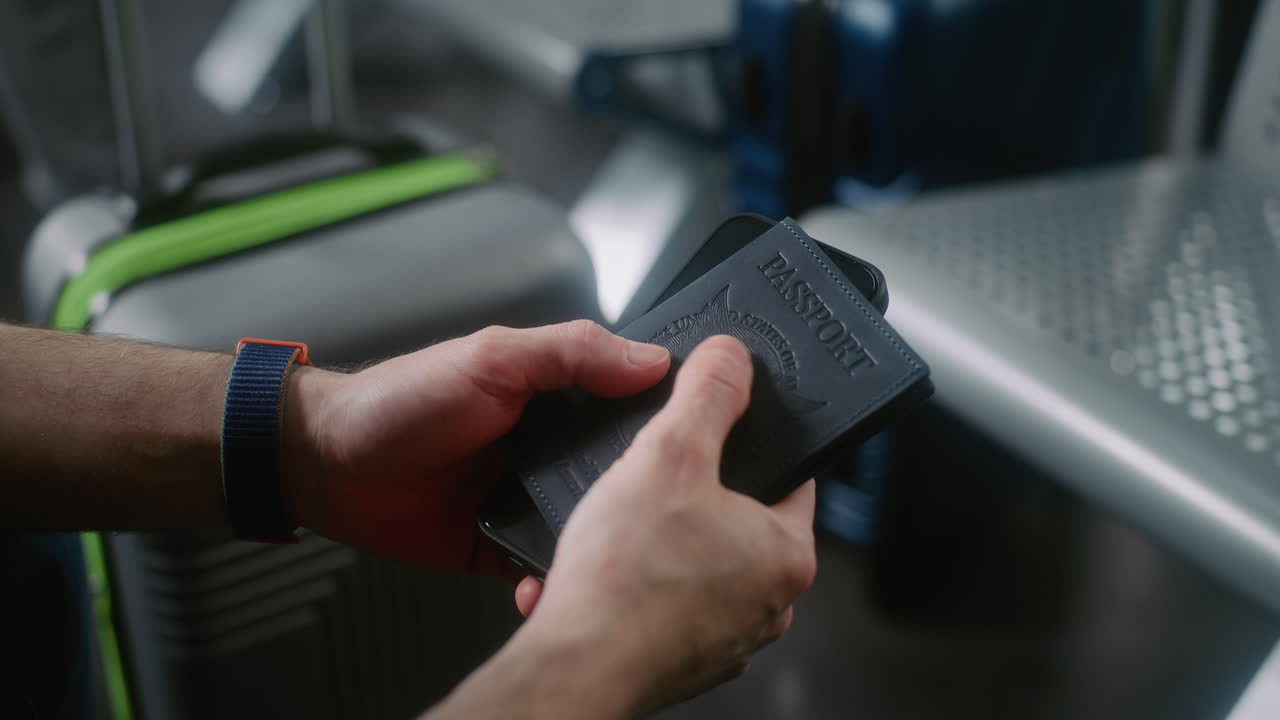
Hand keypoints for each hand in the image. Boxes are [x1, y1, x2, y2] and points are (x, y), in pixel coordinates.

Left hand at [281, 320, 670, 576]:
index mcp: (555, 396)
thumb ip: (571, 354)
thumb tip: (652, 360)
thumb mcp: (493, 357)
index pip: (628, 404)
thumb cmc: (400, 399)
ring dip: (603, 542)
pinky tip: (560, 585)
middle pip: (619, 472)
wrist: (327, 464)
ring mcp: (526, 501)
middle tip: (675, 508)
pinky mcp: (501, 548)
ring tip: (629, 557)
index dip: (665, 417)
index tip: (707, 433)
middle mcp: (549, 449)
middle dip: (643, 492)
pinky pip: (542, 570)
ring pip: (588, 526)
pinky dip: (552, 581)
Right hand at [509, 336, 816, 714]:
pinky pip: (663, 607)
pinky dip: (634, 586)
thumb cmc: (626, 580)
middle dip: (690, 497)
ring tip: (617, 530)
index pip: (791, 478)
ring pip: (697, 567)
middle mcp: (768, 605)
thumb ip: (706, 395)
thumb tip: (731, 358)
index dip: (751, 445)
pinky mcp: (681, 661)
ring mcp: (725, 639)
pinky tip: (600, 573)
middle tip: (652, 480)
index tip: (721, 432)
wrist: (575, 668)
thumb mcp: (668, 453)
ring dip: (656, 545)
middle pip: (737, 522)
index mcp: (787, 555)